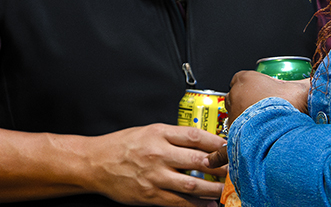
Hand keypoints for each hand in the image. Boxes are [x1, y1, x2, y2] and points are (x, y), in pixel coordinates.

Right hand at [83, 122, 225, 205]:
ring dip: (214, 189)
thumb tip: (201, 144)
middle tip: (235, 170)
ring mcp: (155, 176)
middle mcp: (159, 154)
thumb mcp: (148, 131)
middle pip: (199, 161)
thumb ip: (173, 137)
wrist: (96, 163)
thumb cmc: (122, 145)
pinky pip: (179, 202)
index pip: (196, 136)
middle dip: (221, 168)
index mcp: (159, 133)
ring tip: (226, 190)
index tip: (229, 147)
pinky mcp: (150, 195)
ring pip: (193, 185)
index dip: (217, 143)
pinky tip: (207, 205)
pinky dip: (196, 205)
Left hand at [206, 73, 310, 168]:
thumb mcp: (302, 88)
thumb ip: (309, 83)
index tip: (265, 93)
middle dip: (248, 105)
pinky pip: (222, 148)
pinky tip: (215, 161)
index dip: (253, 85)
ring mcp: (232, 118)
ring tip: (258, 132)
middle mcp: (235, 97)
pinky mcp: (233, 138)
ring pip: (232, 120)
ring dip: (242, 126)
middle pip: (236, 98)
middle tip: (265, 114)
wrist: (283, 126)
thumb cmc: (288, 104)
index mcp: (246, 79)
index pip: (242, 78)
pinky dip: (219, 155)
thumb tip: (324, 79)